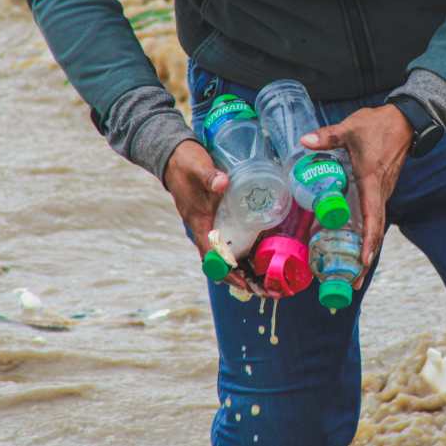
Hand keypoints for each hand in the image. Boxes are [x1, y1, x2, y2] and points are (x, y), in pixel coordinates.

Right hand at [164, 140, 259, 293]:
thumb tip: (222, 183)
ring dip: (247, 268)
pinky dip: (247, 251)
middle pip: (223, 262)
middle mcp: (206, 229)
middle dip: (243, 277)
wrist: (176, 155)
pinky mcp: (221, 217)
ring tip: (269, 280)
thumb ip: (209, 176)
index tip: (244, 284)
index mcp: (199, 223)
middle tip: (266, 289)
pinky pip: (233, 240)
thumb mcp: (197, 168)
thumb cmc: (186, 164)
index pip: (211, 256)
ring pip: (230, 253)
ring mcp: (213, 224)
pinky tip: (265, 255)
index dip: (227, 272)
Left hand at [301, 105, 411, 288]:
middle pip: (375, 231)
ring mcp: (383, 192)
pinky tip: (354, 244)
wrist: (405, 121)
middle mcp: (381, 192)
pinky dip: (367, 234)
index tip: (362, 262)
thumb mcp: (351, 128)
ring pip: (376, 226)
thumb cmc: (378, 125)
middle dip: (364, 258)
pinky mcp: (381, 190)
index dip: (367, 241)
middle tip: (352, 283)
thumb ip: (328, 136)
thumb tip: (305, 141)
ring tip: (352, 274)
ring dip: (365, 250)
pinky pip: (375, 216)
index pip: (373, 217)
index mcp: (372, 181)